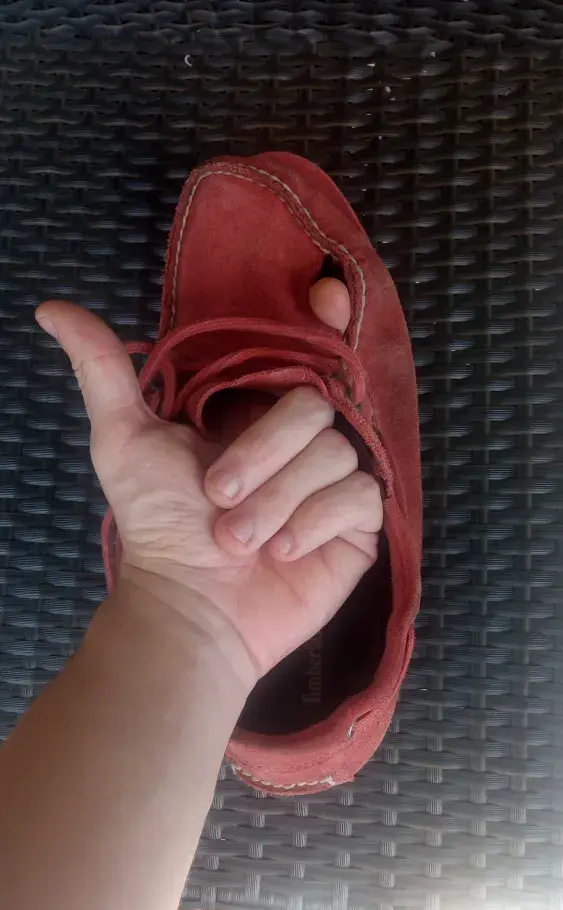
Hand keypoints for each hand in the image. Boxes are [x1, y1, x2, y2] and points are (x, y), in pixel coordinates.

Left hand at [36, 280, 381, 685]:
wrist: (190, 605)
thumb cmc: (159, 524)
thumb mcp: (126, 440)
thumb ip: (103, 369)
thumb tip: (51, 308)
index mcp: (257, 410)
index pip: (307, 348)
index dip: (327, 315)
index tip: (325, 295)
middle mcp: (300, 439)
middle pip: (314, 408)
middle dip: (260, 457)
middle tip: (217, 501)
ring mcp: (332, 481)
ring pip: (334, 455)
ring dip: (276, 502)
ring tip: (238, 541)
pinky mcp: (357, 525)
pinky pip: (359, 498)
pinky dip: (312, 523)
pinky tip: (281, 551)